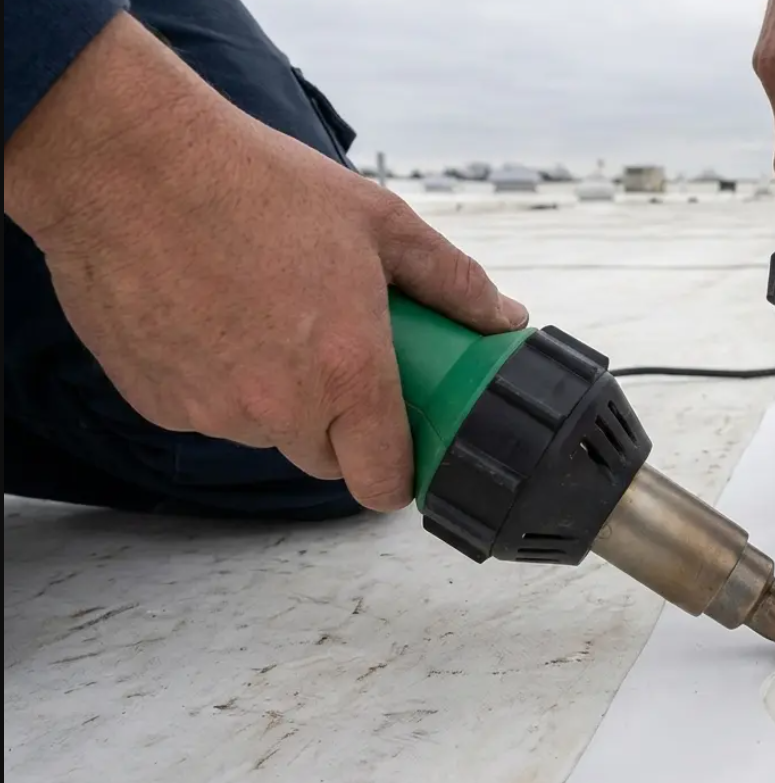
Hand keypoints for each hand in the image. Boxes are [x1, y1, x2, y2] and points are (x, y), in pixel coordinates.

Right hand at [3, 13, 526, 511]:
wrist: (127, 163)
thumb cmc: (255, 184)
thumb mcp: (380, 222)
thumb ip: (452, 281)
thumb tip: (501, 316)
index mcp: (347, 373)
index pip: (382, 483)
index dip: (397, 472)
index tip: (400, 445)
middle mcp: (279, 407)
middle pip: (327, 460)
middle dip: (340, 423)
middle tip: (335, 353)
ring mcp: (211, 410)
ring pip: (264, 432)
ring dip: (275, 398)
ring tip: (267, 314)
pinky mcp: (156, 400)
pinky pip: (205, 411)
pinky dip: (216, 380)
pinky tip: (213, 314)